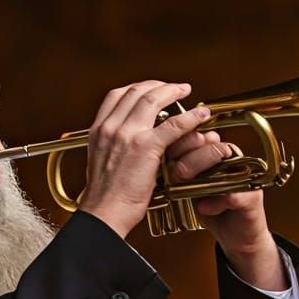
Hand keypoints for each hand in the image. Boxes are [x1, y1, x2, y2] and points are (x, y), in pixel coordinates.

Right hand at [77, 81, 210, 238]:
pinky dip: (190, 116)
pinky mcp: (146, 147)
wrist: (103, 213)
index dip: (138, 87)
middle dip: (159, 85)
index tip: (151, 88)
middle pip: (137, 91)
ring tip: (186, 91)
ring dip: (173, 91)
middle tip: (174, 87)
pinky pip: (173, 124)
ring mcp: (128, 135)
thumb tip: (123, 142)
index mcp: (98, 130)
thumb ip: (111, 145)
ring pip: (153, 99)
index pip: (117, 95)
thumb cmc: (105, 196)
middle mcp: (111, 127)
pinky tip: (200, 114)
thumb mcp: (100, 161)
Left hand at [166, 133, 286, 290]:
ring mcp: (245, 178)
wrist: (236, 237)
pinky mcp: (252, 198)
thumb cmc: (213, 209)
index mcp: (219, 156)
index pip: (203, 139)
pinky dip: (216, 202)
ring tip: (185, 182)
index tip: (166, 151)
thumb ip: (181, 173)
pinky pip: (233, 195)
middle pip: (214, 148)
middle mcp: (234, 162)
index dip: (184, 143)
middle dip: (192, 156)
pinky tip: (203, 208)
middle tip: (177, 170)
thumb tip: (158, 160)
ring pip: (225, 167)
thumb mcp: (191, 188)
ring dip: (204, 174)